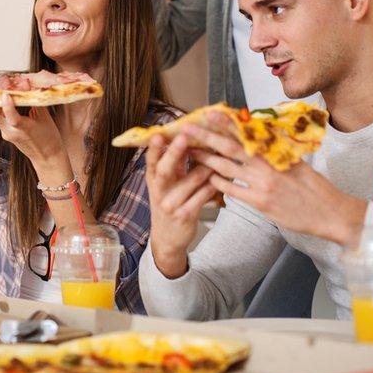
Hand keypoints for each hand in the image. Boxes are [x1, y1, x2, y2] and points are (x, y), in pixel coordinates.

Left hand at [0, 94, 66, 168]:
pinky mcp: (4, 134)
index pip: (14, 118)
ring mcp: (5, 134)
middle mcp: (10, 132)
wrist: (47, 158)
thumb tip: (23, 86)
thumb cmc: (49, 136)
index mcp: (25, 129)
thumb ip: (33, 102)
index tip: (5, 95)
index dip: (8, 107)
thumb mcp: (46, 118)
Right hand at [146, 133, 218, 278]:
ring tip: (218, 151)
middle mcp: (159, 192)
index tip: (158, 134)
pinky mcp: (186, 215)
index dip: (154, 148)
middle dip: (175, 152)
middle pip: (165, 169)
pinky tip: (221, 177)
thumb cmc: (169, 203)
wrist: (167, 238)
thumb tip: (184, 137)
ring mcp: (171, 204)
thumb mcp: (166, 184)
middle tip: (184, 137)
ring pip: (191, 180)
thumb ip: (174, 163)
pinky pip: (203, 195)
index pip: (151, 161)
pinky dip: (214, 183)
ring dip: (206, 165)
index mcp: (153, 180)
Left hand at [185, 113, 367, 245]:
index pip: (247, 133)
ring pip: (226, 168)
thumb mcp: (297, 162)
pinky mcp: (260, 202)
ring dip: (207, 159)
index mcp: (277, 151)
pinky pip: (232, 190)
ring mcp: (262, 183)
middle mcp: (268, 165)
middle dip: (207, 137)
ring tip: (191, 153)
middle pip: (230, 147)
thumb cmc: (314, 187)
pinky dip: (218, 184)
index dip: (226, 123)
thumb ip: (277, 150)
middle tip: (187, 129)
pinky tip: (208, 179)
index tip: (210, 113)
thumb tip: (261, 135)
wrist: (329, 213)